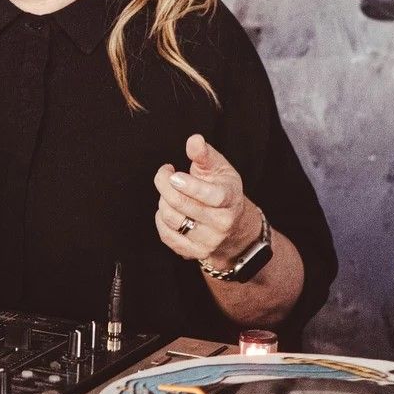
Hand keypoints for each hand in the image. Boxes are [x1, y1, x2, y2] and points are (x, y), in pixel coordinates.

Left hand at [154, 134, 261, 269]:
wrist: (233, 224)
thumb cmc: (222, 190)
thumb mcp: (219, 168)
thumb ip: (204, 154)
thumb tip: (194, 140)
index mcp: (230, 199)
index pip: (210, 195)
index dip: (188, 185)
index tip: (172, 173)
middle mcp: (222, 223)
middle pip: (182, 205)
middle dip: (165, 185)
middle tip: (164, 173)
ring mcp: (208, 240)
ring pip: (171, 219)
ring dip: (163, 201)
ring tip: (169, 191)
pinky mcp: (194, 252)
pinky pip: (166, 235)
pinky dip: (161, 219)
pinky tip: (166, 208)